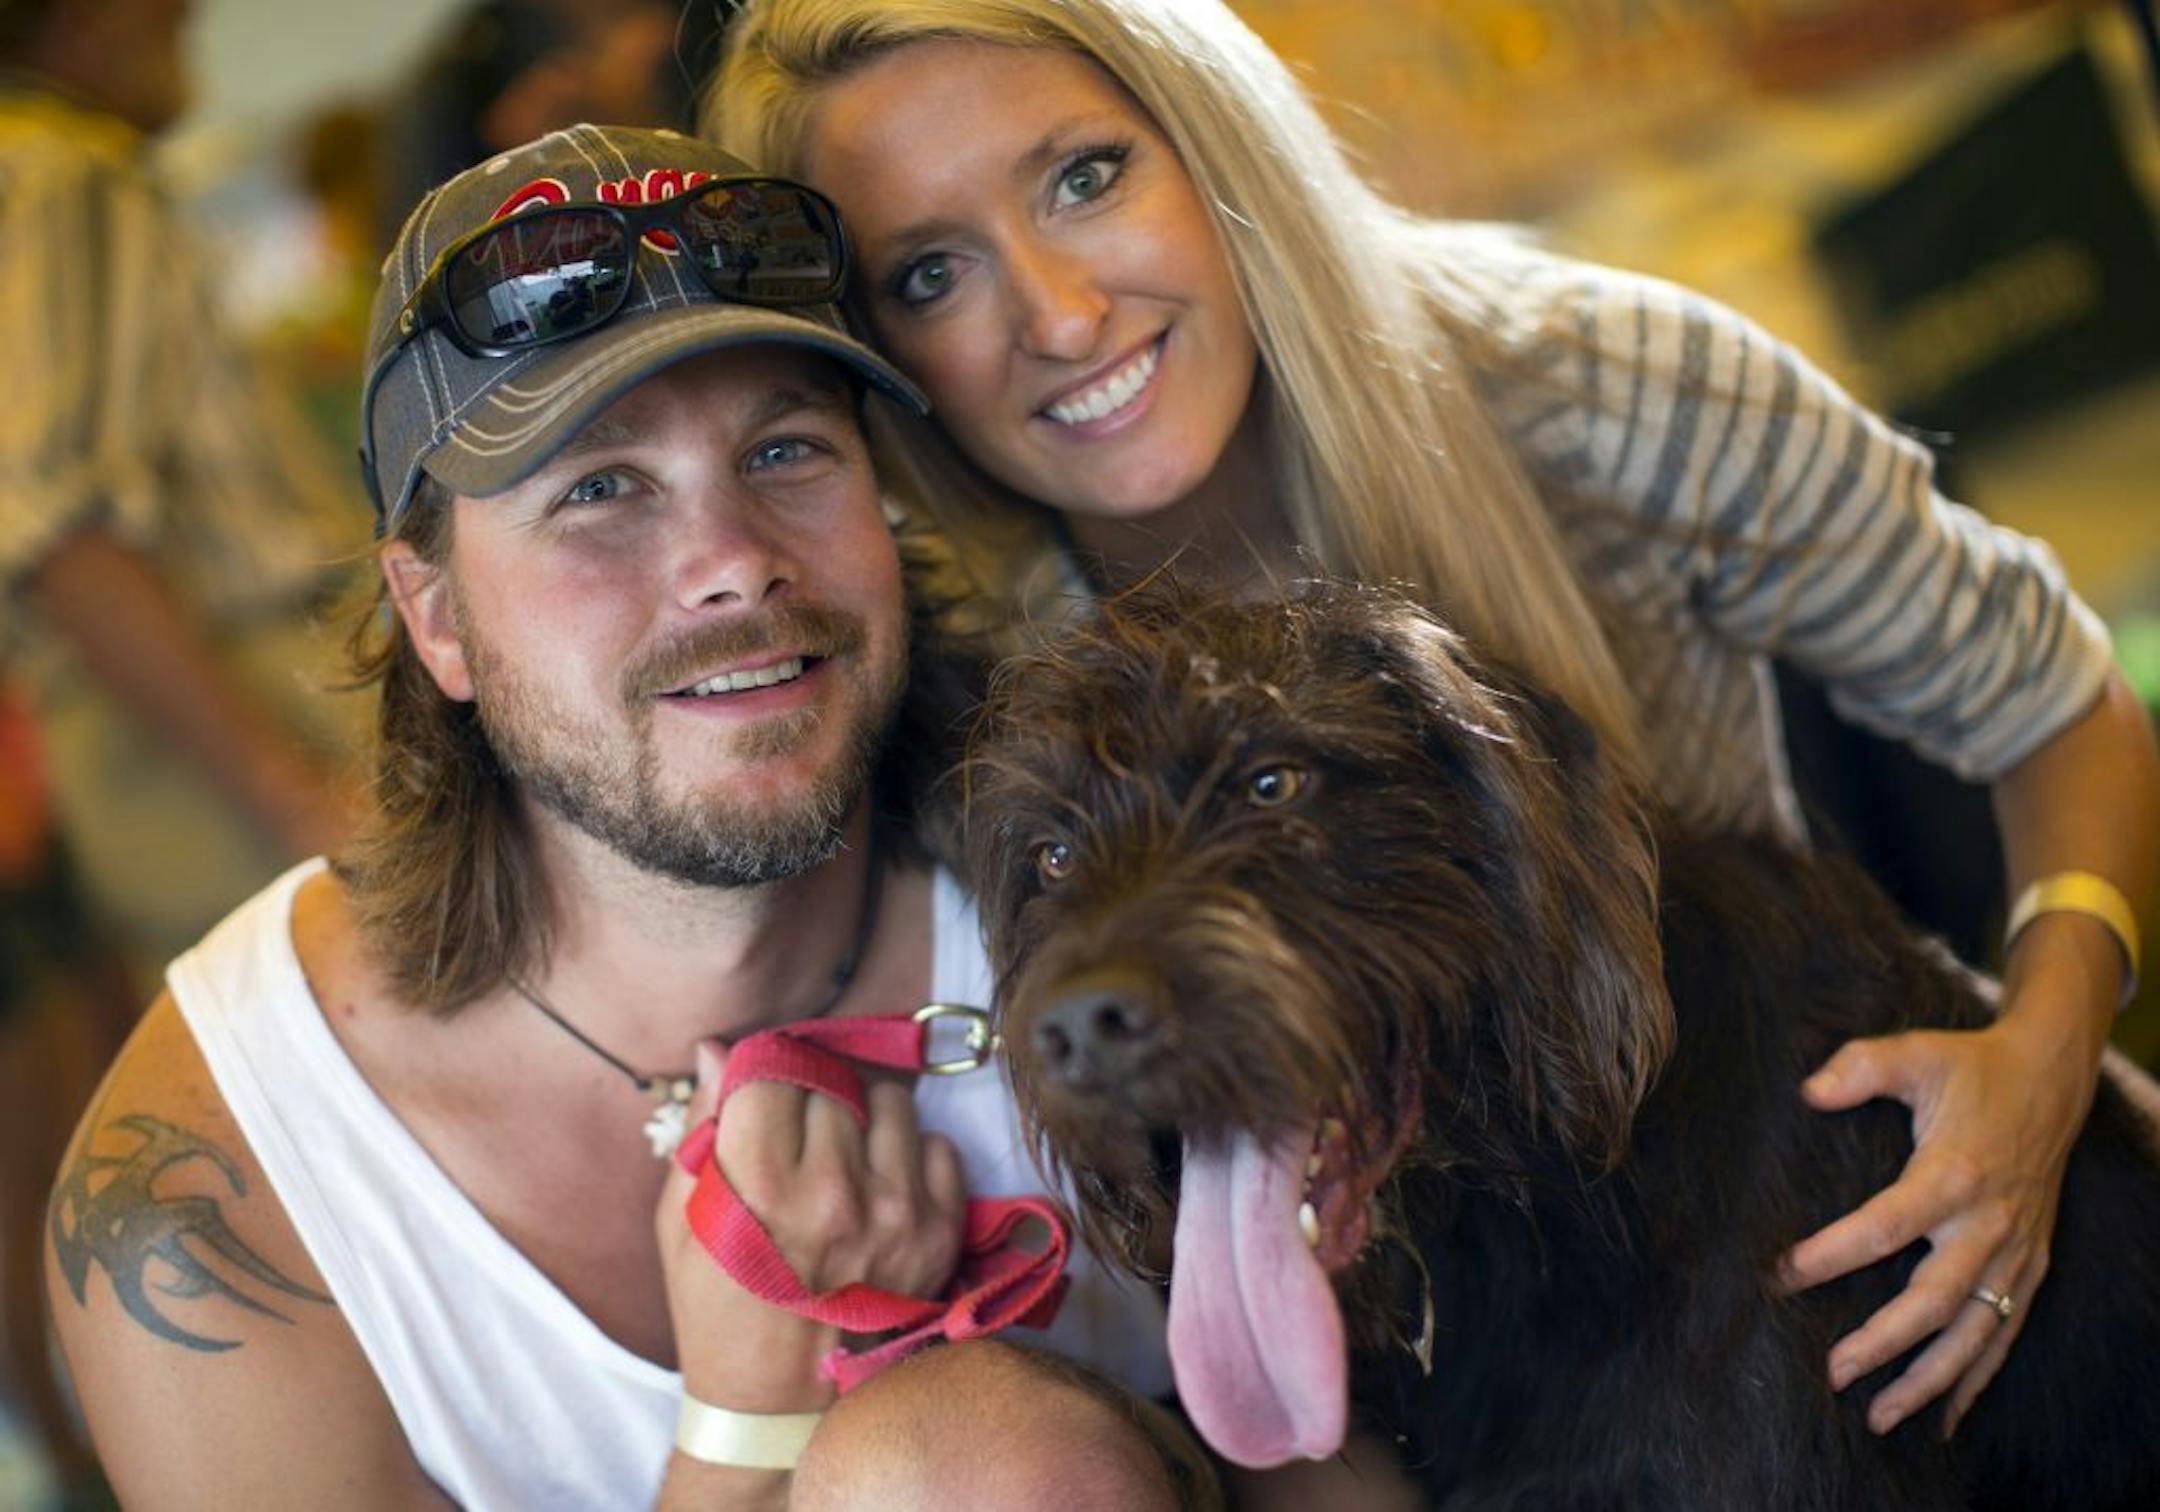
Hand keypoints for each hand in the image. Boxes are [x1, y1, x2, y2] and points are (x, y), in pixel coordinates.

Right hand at [657, 1042, 967, 1407]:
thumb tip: (718, 1049)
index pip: (775, 1069)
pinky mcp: (941, 1232)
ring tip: (841, 1156)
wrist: (780, 1403)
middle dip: (812, 1094)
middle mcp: (836, 1192)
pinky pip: (937, 1144)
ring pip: (892, 1100)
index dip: (765, 1071)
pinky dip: (909, 1155)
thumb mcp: (683, 1218)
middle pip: (834, 1079)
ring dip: (865, 1115)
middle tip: (798, 1132)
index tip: (762, 1088)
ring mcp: (896, 1212)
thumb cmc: (719, 1305)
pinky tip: (878, 1189)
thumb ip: (702, 1125)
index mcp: (761, 1186)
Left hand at [1779, 1005, 2100, 1435]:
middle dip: (1882, 1344)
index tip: (1782, 1275)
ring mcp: (2014, 1253)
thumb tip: (1811, 1091)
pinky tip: (1946, 1415)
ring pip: (1973, 1333)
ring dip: (1928, 1380)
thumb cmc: (1971, 1070)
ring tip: (1878, 1416)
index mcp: (1954, 1174)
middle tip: (1832, 1374)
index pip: (1885, 1226)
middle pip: (1933, 1300)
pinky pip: (2005, 1334)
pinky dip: (1976, 1379)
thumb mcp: (1916, 1052)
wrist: (2050, 1082)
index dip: (1831, 1255)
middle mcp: (1988, 1224)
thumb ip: (1861, 1066)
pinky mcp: (2030, 1267)